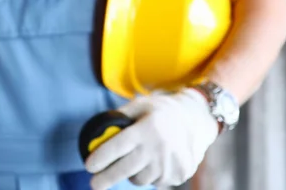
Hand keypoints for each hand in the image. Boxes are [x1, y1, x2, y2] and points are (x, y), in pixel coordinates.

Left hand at [85, 89, 218, 188]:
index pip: (118, 146)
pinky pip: (155, 181)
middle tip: (93, 184)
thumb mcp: (141, 105)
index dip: (101, 158)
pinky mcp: (178, 174)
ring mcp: (169, 164)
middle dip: (106, 178)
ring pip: (140, 178)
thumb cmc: (162, 111)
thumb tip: (99, 129)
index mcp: (147, 129)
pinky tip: (153, 162)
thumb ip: (120, 116)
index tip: (88, 166)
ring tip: (133, 161)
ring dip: (130, 174)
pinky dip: (148, 175)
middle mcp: (158, 148)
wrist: (196, 120)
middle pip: (125, 169)